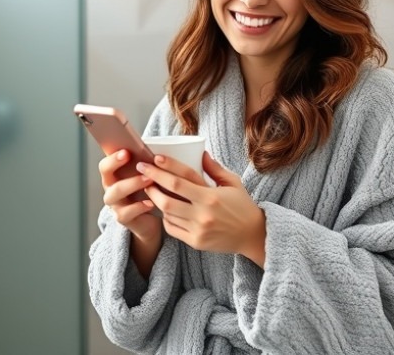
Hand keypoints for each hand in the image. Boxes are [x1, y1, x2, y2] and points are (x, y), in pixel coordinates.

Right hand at [99, 150, 162, 243]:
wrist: (151, 219)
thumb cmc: (148, 191)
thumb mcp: (145, 176)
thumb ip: (144, 164)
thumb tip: (153, 151)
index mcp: (113, 175)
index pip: (105, 164)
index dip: (113, 158)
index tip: (126, 151)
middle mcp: (110, 188)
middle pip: (106, 175)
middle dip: (120, 166)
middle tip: (139, 163)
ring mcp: (114, 204)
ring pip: (116, 192)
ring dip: (133, 184)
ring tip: (149, 180)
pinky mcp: (122, 217)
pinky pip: (126, 212)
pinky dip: (139, 207)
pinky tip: (151, 202)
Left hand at [136, 151, 266, 266]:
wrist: (252, 235)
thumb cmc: (242, 206)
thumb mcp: (233, 183)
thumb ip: (215, 168)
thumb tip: (200, 152)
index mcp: (212, 196)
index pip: (182, 178)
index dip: (166, 167)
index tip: (154, 158)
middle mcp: (203, 214)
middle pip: (168, 197)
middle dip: (151, 181)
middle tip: (141, 170)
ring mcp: (198, 229)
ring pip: (167, 213)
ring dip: (155, 199)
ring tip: (149, 187)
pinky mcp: (195, 242)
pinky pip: (171, 228)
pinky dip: (165, 217)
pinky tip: (163, 208)